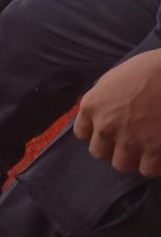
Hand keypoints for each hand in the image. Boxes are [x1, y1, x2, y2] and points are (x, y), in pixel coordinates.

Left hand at [75, 49, 160, 176]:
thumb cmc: (151, 68)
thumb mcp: (116, 78)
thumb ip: (105, 99)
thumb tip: (104, 110)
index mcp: (92, 105)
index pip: (83, 133)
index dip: (98, 133)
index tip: (110, 131)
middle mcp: (105, 126)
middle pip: (99, 152)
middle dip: (113, 148)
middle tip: (130, 141)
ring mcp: (129, 140)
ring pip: (122, 164)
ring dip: (134, 158)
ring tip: (148, 148)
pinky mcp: (153, 150)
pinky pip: (148, 169)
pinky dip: (156, 164)